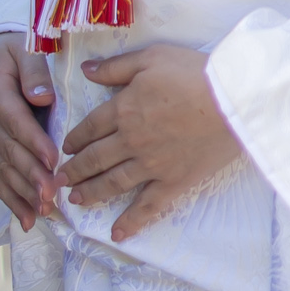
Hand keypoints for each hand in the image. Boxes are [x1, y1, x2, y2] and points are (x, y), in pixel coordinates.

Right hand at [0, 34, 57, 231]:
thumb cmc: (19, 49)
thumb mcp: (26, 46)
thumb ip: (34, 69)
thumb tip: (41, 96)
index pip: (15, 120)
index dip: (33, 141)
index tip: (53, 159)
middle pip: (9, 150)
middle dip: (31, 175)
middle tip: (52, 195)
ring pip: (4, 169)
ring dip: (24, 192)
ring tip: (44, 211)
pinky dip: (12, 200)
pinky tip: (27, 220)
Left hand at [57, 43, 238, 243]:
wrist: (230, 100)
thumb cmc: (192, 73)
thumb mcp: (150, 57)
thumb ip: (115, 67)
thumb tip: (85, 71)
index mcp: (123, 108)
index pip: (90, 127)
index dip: (75, 139)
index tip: (65, 149)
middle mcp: (131, 140)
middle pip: (95, 158)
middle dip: (74, 170)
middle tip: (59, 180)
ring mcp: (151, 164)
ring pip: (113, 183)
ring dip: (91, 192)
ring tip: (76, 200)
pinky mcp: (173, 182)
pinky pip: (148, 207)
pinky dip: (131, 221)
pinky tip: (117, 233)